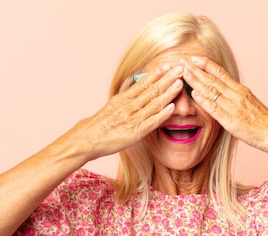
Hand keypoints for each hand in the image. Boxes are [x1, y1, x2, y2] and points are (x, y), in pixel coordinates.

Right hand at [70, 65, 184, 159]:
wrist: (87, 139)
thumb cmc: (99, 125)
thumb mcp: (112, 106)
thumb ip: (125, 99)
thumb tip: (137, 90)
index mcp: (123, 99)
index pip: (142, 83)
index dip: (156, 74)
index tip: (166, 66)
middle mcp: (128, 106)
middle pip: (151, 90)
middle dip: (167, 79)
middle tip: (179, 69)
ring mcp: (132, 119)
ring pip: (154, 103)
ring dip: (168, 93)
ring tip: (180, 83)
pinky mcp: (135, 133)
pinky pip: (151, 122)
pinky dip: (162, 114)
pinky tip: (172, 107)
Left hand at [181, 56, 267, 154]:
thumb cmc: (262, 122)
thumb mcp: (249, 104)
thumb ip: (236, 98)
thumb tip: (225, 93)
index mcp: (240, 90)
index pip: (221, 73)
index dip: (206, 64)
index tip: (194, 57)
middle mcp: (237, 95)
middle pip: (213, 79)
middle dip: (196, 69)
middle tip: (182, 60)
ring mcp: (234, 107)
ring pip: (212, 90)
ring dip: (196, 80)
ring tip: (184, 72)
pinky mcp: (231, 120)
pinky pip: (215, 108)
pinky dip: (204, 100)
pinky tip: (194, 94)